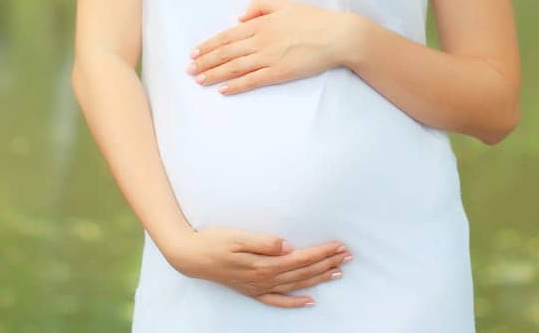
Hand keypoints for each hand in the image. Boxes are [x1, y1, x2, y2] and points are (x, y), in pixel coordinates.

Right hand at [165, 226, 352, 307]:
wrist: (190, 257)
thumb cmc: (213, 241)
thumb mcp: (237, 236)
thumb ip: (263, 242)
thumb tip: (287, 245)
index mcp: (263, 264)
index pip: (301, 258)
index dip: (322, 252)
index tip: (340, 246)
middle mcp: (264, 279)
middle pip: (304, 272)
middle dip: (328, 263)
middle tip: (348, 256)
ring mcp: (258, 287)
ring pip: (296, 285)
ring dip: (319, 278)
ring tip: (338, 271)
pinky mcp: (252, 291)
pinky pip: (278, 300)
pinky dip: (295, 302)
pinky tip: (310, 300)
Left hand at [188, 0, 357, 94]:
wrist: (337, 35)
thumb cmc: (313, 19)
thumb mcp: (284, 4)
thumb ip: (259, 6)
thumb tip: (239, 15)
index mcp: (260, 23)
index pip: (227, 35)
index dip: (209, 45)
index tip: (195, 53)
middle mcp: (260, 40)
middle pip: (226, 52)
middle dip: (205, 62)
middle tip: (189, 70)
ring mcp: (269, 57)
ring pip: (234, 67)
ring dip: (214, 74)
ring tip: (199, 80)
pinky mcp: (279, 72)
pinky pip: (252, 80)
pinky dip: (236, 85)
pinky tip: (223, 90)